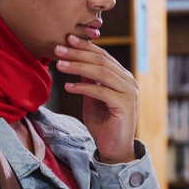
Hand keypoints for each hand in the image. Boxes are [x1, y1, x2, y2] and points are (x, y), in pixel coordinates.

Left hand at [55, 34, 137, 163]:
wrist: (115, 149)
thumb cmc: (103, 123)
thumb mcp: (92, 97)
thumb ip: (89, 80)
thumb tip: (76, 60)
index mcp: (123, 76)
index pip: (103, 56)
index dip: (85, 46)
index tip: (67, 39)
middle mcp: (129, 81)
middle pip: (101, 61)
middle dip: (78, 53)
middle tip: (58, 48)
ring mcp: (129, 92)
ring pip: (101, 73)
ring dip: (78, 67)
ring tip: (60, 65)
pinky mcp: (125, 105)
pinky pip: (101, 92)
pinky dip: (83, 88)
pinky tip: (68, 87)